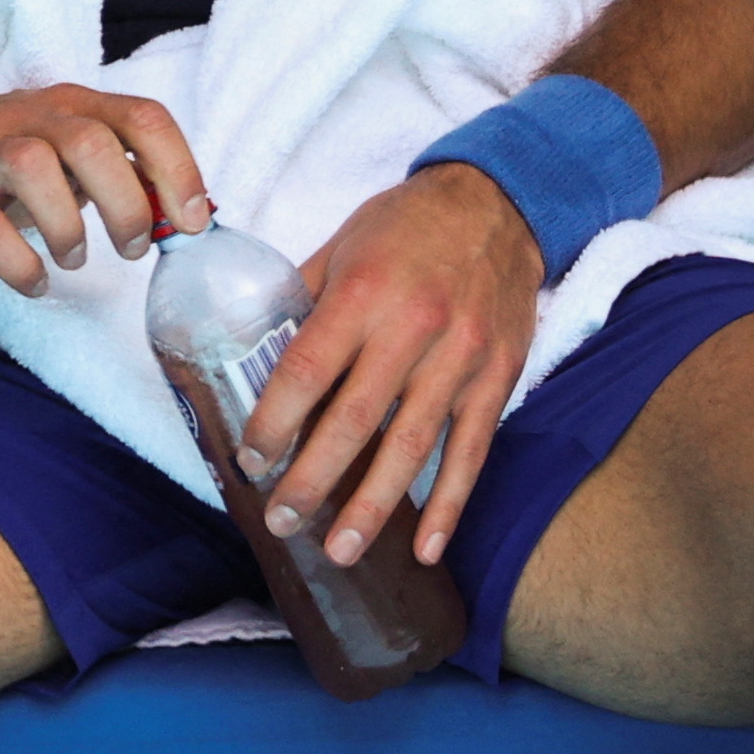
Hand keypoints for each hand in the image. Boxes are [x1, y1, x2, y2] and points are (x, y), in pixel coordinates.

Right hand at [0, 86, 210, 293]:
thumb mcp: (60, 153)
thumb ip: (116, 171)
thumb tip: (182, 211)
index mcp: (70, 106)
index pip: (143, 118)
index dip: (179, 169)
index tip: (194, 222)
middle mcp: (28, 119)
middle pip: (93, 143)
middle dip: (127, 204)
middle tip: (132, 248)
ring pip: (36, 168)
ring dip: (69, 226)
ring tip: (74, 260)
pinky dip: (19, 263)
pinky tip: (33, 281)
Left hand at [239, 164, 541, 570]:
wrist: (501, 202)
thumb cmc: (409, 223)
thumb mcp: (344, 241)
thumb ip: (304, 299)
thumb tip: (253, 350)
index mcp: (364, 293)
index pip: (306, 372)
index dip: (273, 423)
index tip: (251, 461)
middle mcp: (414, 328)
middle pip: (355, 421)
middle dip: (312, 481)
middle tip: (281, 520)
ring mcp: (461, 356)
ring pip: (412, 447)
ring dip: (373, 507)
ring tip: (338, 550)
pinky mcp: (497, 376)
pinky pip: (472, 451)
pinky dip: (450, 504)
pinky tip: (426, 548)